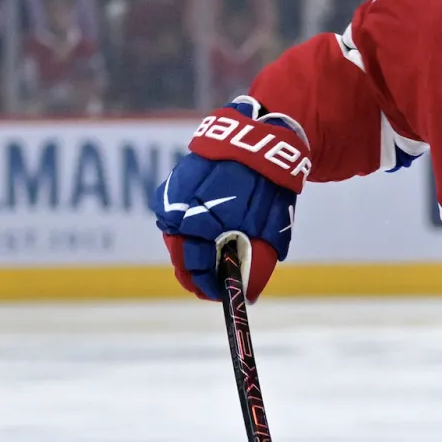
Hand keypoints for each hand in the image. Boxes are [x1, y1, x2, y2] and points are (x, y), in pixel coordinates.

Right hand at [152, 95, 310, 300]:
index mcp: (206, 230)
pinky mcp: (170, 189)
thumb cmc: (267, 191)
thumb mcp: (271, 232)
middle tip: (214, 282)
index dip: (210, 288)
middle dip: (198, 275)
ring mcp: (172, 201)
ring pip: (176, 241)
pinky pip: (173, 219)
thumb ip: (258, 266)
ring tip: (213, 255)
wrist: (256, 143)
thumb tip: (249, 298)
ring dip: (192, 252)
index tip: (221, 296)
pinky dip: (186, 229)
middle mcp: (182, 216)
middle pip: (182, 260)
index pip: (198, 272)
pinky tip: (205, 229)